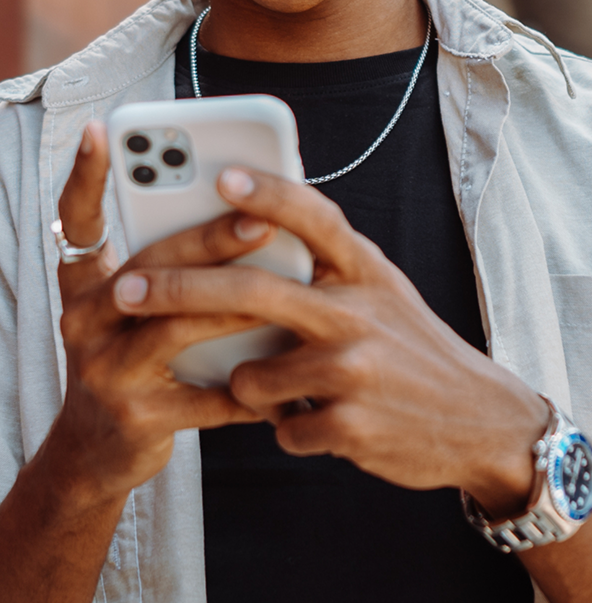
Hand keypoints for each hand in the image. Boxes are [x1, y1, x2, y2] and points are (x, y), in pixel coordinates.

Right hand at [46, 123, 277, 503]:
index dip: (84, 174)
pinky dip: (247, 383)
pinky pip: (203, 395)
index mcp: (81, 285)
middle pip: (146, 270)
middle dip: (205, 241)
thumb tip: (247, 215)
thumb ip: (165, 269)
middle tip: (260, 219)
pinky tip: (285, 375)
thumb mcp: (127, 311)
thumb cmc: (130, 362)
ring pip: (173, 327)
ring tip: (282, 288)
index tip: (99, 128)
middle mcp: (81, 321)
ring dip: (232, 307)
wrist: (93, 455)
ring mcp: (104, 370)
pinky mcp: (134, 416)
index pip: (75, 219)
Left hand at [114, 165, 547, 516]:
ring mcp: (354, 369)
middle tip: (123, 292)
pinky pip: (276, 426)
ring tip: (282, 388)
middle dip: (175, 289)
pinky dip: (283, 427)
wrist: (479, 423)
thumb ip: (323, 261)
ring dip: (248, 387)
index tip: (223, 175)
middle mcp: (359, 312)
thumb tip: (244, 212)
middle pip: (251, 291)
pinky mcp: (350, 426)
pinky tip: (318, 421)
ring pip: (250, 376)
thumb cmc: (409, 347)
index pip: (314, 217)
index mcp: (365, 270)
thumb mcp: (380, 290)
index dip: (269, 193)